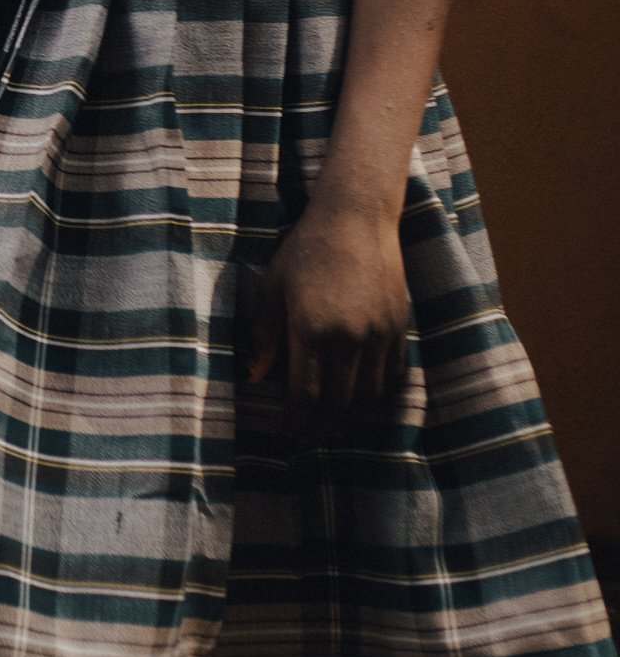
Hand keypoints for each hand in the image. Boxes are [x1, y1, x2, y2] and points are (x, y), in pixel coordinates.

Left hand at [247, 197, 411, 440]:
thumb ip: (266, 335)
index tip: (288, 429)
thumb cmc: (305, 250)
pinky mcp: (399, 329)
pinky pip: (391, 377)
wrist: (356, 219)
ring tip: (335, 426)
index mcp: (311, 330)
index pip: (305, 395)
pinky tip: (361, 401)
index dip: (296, 421)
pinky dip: (376, 396)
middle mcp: (349, 338)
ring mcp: (379, 335)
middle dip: (323, 428)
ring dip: (351, 418)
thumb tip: (257, 374)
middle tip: (311, 437)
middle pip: (339, 405)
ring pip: (368, 397)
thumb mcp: (273, 288)